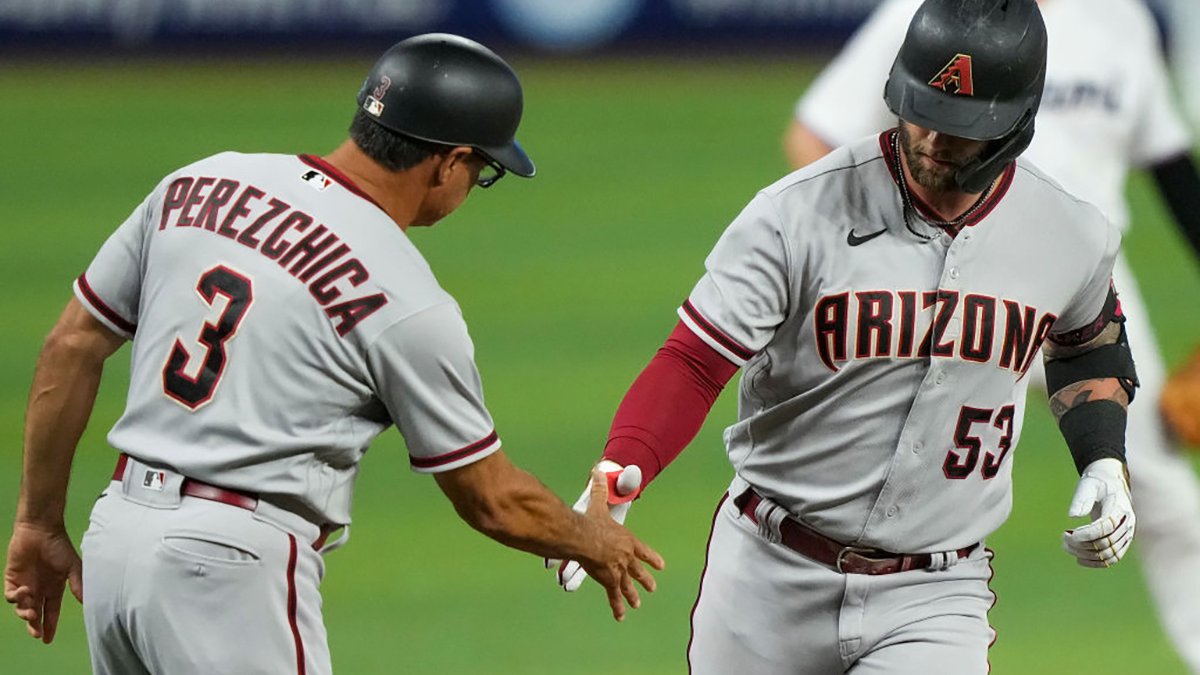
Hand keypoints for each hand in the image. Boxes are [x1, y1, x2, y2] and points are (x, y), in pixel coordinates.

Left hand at [4, 521, 82, 642]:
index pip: (51, 612)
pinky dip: (15, 598)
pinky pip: (10, 595)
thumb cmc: (59, 547)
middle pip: (35, 614)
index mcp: (54, 588)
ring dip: (26, 613)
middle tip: (36, 633)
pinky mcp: (12, 579)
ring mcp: (25, 585)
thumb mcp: (72, 567)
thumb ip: (77, 584)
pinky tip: (24, 592)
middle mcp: (39, 590)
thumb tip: (86, 602)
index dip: (50, 626)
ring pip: (21, 608)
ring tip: (31, 611)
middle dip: (34, 626)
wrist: (40, 531)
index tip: (48, 640)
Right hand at [570, 465, 662, 620]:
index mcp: (627, 540)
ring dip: (633, 595)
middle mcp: (626, 556)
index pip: (643, 550)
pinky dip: (617, 606)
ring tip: (638, 604)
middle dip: (644, 579)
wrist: (584, 538)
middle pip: (637, 570)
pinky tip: (620, 616)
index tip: (661, 565)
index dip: (652, 558)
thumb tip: (598, 469)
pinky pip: (614, 596)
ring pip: (627, 585)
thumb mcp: (598, 503)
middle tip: (652, 587)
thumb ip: (600, 488)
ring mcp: (618, 569)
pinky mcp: (609, 580)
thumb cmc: (592, 521)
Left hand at [1062, 458, 1134, 567]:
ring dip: (1086, 555)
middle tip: (1063, 538)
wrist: (1111, 483)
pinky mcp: (1122, 541)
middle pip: (1107, 543)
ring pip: (1109, 554)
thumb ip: (1081, 499)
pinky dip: (1096, 563)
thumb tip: (1073, 516)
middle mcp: (1127, 524)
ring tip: (1066, 546)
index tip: (1069, 533)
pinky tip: (1079, 560)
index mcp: (1120, 508)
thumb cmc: (1097, 483)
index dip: (1087, 533)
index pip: (1106, 526)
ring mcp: (1127, 534)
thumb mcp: (1087, 485)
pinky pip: (1112, 558)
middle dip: (1082, 544)